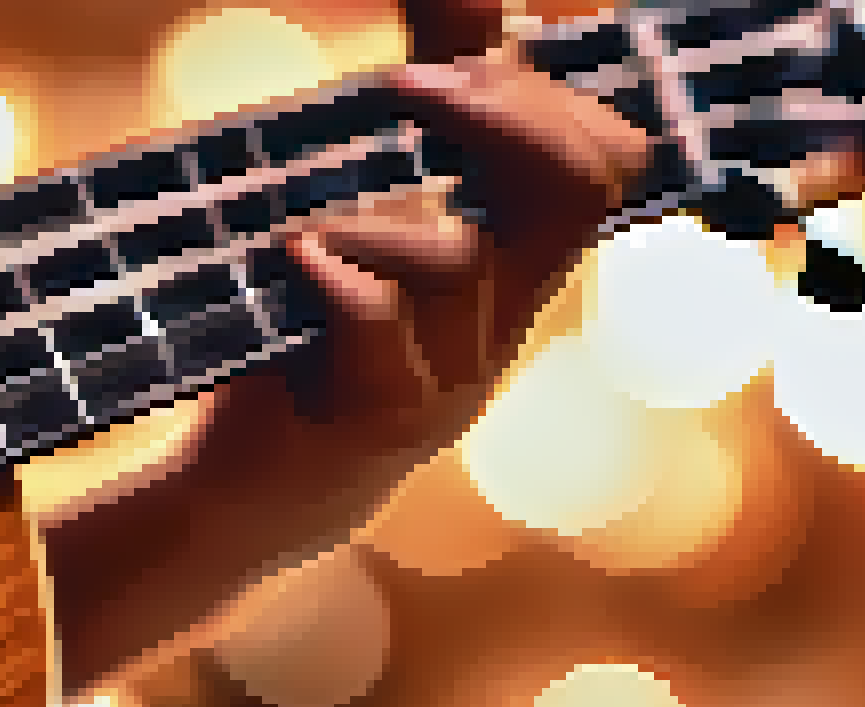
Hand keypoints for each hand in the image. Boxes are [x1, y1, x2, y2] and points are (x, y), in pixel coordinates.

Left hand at [284, 0, 652, 462]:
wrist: (259, 488)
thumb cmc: (314, 335)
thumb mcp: (374, 215)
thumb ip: (420, 115)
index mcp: (516, 261)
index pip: (605, 161)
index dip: (551, 95)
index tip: (456, 60)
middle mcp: (503, 319)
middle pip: (576, 194)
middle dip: (505, 118)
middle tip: (409, 88)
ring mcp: (450, 378)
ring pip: (460, 262)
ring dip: (375, 213)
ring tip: (303, 219)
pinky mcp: (380, 422)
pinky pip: (382, 327)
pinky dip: (337, 275)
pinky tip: (293, 255)